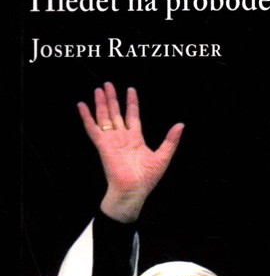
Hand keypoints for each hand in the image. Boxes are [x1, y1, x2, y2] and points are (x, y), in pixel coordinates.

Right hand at [77, 81, 183, 220]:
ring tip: (99, 89)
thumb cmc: (147, 179)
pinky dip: (86, 117)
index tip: (130, 89)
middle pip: (116, 113)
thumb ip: (171, 140)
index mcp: (135, 139)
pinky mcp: (102, 145)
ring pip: (105, 117)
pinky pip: (92, 129)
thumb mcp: (163, 157)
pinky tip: (82, 105)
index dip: (131, 102)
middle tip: (108, 84)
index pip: (132, 115)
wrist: (133, 191)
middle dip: (113, 98)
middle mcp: (122, 137)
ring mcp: (111, 140)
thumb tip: (181, 125)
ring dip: (102, 103)